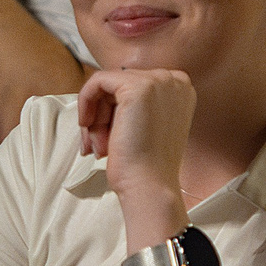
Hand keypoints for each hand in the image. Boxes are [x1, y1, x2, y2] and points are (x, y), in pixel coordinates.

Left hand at [75, 68, 194, 228]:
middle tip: (97, 144)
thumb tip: (100, 91)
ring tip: (97, 145)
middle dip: (102, 115)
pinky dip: (85, 102)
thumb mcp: (146, 123)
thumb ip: (134, 103)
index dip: (114, 109)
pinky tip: (87, 126)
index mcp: (180, 89)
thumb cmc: (145, 164)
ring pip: (106, 85)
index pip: (133, 86)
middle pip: (119, 85)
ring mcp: (158, 81)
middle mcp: (174, 80)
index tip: (108, 134)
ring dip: (95, 117)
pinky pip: (97, 81)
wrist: (149, 185)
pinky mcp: (136, 86)